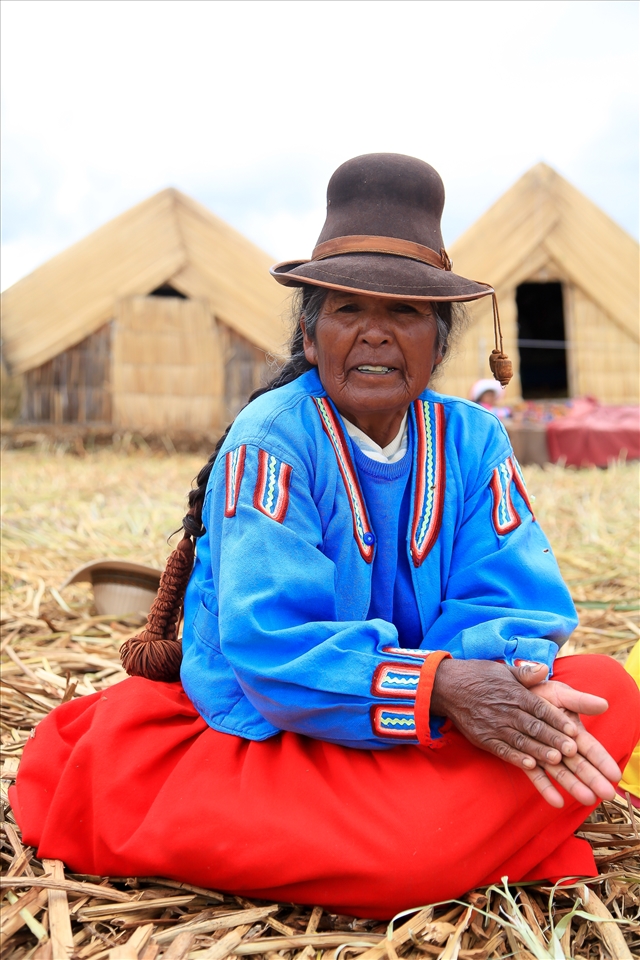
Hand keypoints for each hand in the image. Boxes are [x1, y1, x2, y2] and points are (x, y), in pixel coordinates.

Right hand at [430, 659, 620, 807]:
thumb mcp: (503, 670)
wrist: (447, 686)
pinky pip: (502, 750)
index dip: (557, 720)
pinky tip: (530, 766)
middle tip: (572, 750)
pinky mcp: (483, 738)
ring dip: (539, 751)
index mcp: (514, 693)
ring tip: (557, 760)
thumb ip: (525, 673)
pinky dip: (516, 758)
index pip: (540, 708)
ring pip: (521, 741)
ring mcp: (494, 726)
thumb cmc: (479, 676)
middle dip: (553, 739)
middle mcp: (506, 710)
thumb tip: (544, 668)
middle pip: (534, 727)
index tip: (573, 730)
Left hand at [519, 670, 620, 807]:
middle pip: (578, 764)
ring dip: (573, 785)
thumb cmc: (541, 692)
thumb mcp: (560, 694)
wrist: (512, 694)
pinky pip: (535, 774)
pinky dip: (545, 788)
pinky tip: (555, 802)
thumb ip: (579, 701)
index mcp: (571, 730)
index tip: (615, 774)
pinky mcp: (526, 758)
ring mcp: (544, 754)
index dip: (602, 760)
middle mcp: (560, 745)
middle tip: (607, 794)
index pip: (590, 747)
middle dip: (593, 778)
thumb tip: (604, 704)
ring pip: (561, 772)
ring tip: (587, 800)